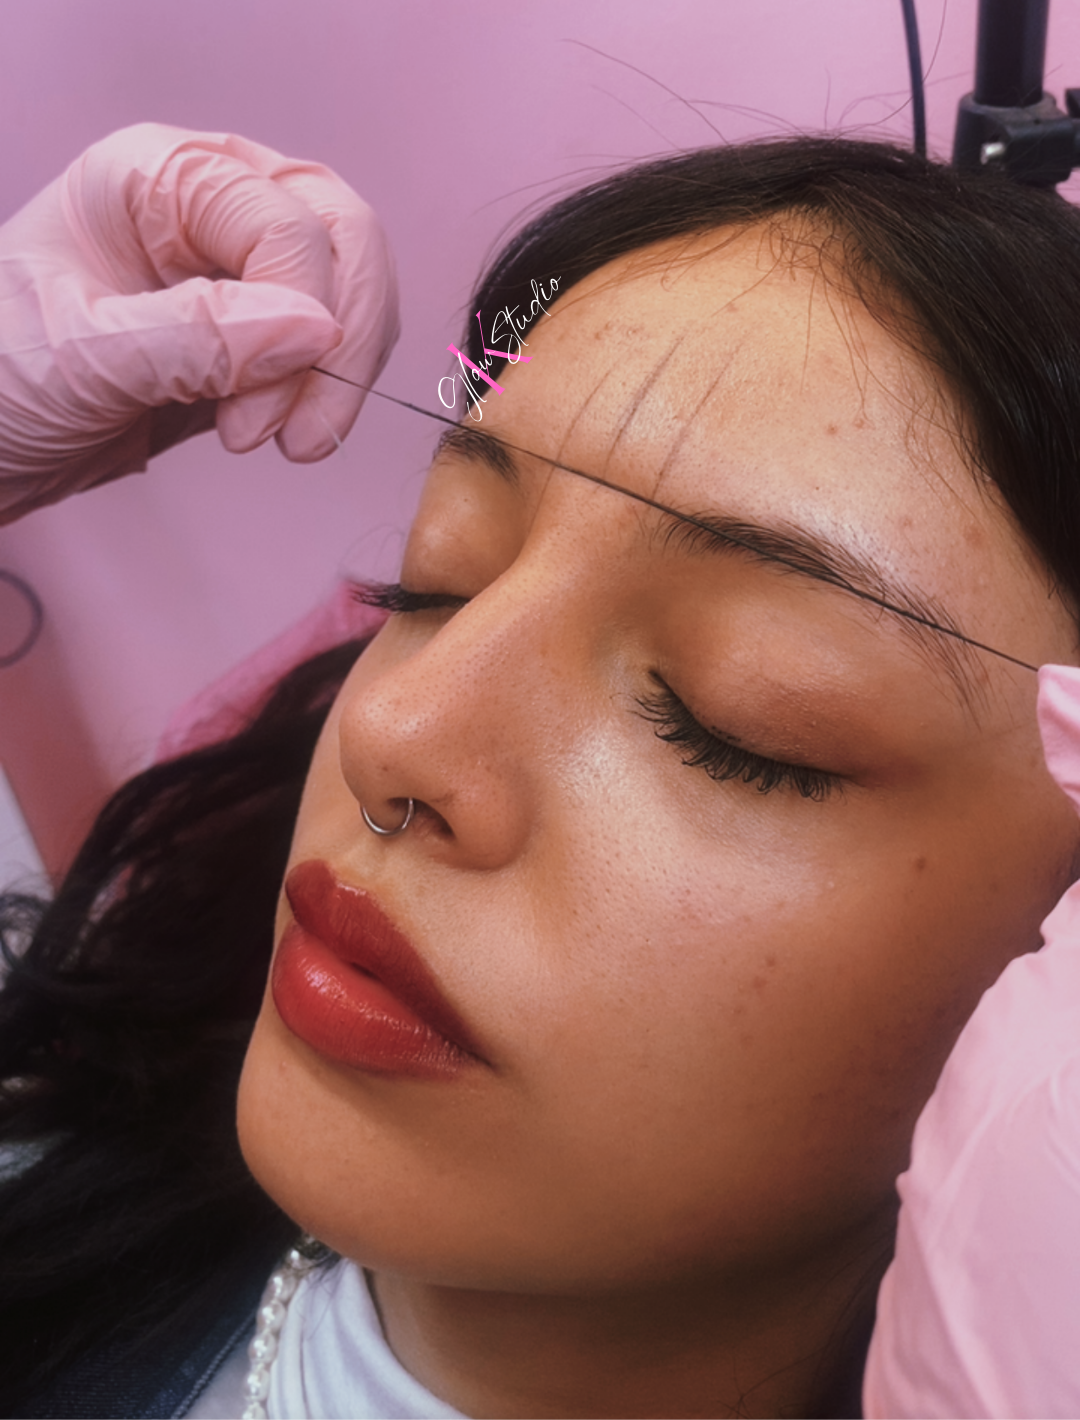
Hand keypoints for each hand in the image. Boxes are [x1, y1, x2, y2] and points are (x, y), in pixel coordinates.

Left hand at [0, 123, 399, 520]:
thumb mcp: (81, 357)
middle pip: (341, 235)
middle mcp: (207, 206)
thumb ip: (195, 338)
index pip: (284, 221)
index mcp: (157, 177)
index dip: (299, 315)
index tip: (261, 421)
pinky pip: (328, 343)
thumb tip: (314, 330)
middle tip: (302, 437)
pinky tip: (282, 432)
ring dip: (339, 373)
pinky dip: (328, 388)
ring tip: (283, 443)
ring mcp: (235, 268)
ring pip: (350, 288)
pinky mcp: (250, 333)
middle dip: (342, 341)